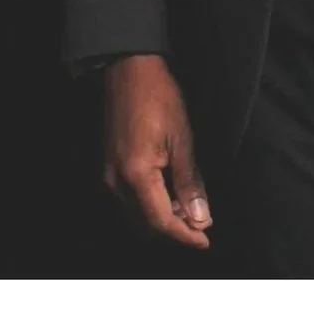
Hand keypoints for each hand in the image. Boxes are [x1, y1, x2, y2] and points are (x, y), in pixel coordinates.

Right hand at [102, 54, 210, 248]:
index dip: (184, 236)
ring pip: (136, 215)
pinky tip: (170, 194)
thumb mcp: (182, 139)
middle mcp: (116, 182)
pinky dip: (150, 205)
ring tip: (189, 208)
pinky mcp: (108, 168)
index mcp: (136, 175)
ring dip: (162, 218)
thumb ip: (189, 183)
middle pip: (146, 225)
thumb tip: (201, 218)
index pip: (161, 221)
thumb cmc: (158, 98)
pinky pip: (129, 201)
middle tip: (202, 223)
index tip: (205, 242)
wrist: (129, 70)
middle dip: (175, 229)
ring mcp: (108, 175)